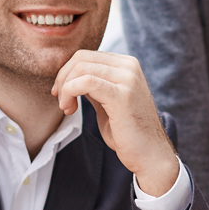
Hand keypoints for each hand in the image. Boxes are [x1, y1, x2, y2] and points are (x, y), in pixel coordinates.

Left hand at [52, 51, 178, 196]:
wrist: (148, 154)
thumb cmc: (127, 132)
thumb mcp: (107, 101)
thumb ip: (94, 85)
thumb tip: (70, 75)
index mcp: (126, 64)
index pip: (86, 55)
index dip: (66, 72)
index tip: (60, 93)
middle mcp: (129, 66)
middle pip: (81, 58)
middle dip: (63, 78)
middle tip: (61, 101)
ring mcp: (128, 79)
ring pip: (81, 68)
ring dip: (65, 88)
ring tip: (66, 108)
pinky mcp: (122, 95)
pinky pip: (86, 82)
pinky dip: (70, 93)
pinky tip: (70, 109)